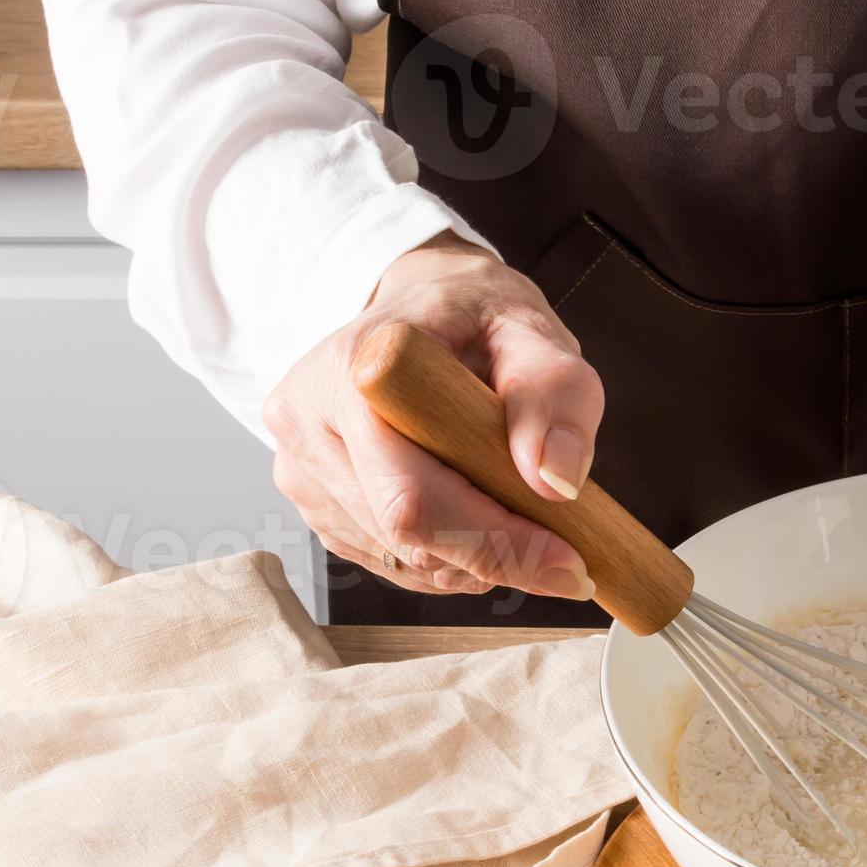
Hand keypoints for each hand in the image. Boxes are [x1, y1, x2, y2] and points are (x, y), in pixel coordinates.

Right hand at [265, 235, 600, 601]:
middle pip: (404, 536)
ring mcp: (298, 466)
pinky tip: (467, 510)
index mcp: (356, 369)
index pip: (415, 498)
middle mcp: (307, 420)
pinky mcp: (309, 500)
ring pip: (398, 559)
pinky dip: (442, 556)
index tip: (569, 559)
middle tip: (560, 550)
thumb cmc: (475, 316)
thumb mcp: (530, 330)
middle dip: (493, 555)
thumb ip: (555, 394)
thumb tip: (555, 480)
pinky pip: (385, 561)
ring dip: (470, 560)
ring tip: (508, 504)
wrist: (419, 305)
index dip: (494, 542)